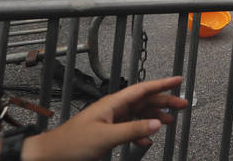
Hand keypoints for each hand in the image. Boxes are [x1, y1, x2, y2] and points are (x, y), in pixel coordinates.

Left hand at [21, 76, 186, 160]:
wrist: (49, 156)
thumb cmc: (71, 143)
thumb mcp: (106, 136)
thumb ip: (133, 130)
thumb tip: (156, 123)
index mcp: (113, 103)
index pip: (143, 89)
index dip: (162, 83)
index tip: (179, 79)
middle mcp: (113, 109)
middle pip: (144, 101)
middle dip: (164, 101)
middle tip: (182, 105)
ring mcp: (110, 121)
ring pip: (138, 115)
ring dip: (154, 118)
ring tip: (170, 122)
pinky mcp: (106, 133)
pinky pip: (130, 129)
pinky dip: (140, 134)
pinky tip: (146, 142)